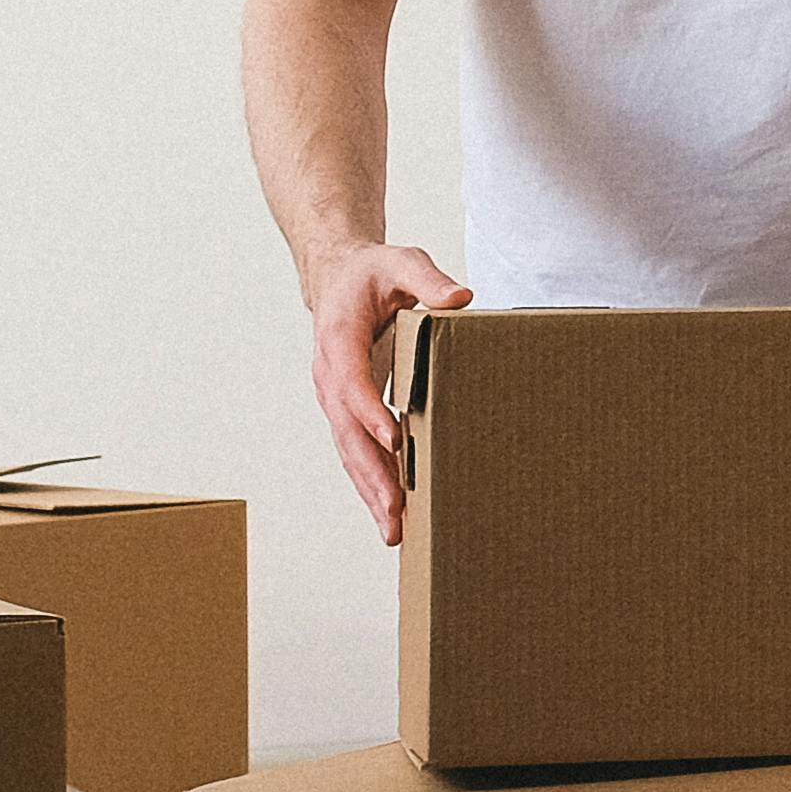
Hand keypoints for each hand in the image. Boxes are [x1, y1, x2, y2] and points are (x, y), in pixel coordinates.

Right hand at [305, 241, 471, 542]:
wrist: (339, 280)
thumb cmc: (373, 273)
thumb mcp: (401, 260)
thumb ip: (427, 277)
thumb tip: (460, 298)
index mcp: (339, 337)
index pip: (351, 380)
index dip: (370, 410)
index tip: (394, 440)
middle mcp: (330, 375)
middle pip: (347, 431)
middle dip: (371, 472)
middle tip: (394, 510)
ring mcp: (335, 398)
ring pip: (349, 451)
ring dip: (370, 491)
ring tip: (394, 531)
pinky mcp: (347, 412)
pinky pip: (357, 452)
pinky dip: (373, 483)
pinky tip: (393, 515)